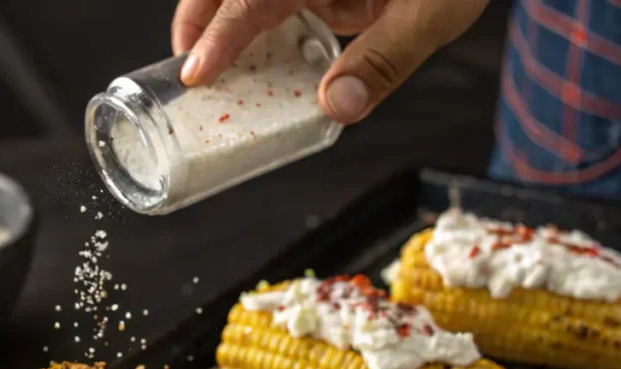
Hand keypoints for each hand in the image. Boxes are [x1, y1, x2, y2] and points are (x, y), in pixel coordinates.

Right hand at [172, 0, 488, 123]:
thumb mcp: (431, 13)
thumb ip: (385, 60)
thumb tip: (337, 108)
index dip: (216, 36)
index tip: (193, 72)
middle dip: (200, 24)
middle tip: (189, 71)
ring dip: (226, 29)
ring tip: (215, 73)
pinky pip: (277, 6)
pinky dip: (261, 32)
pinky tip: (266, 66)